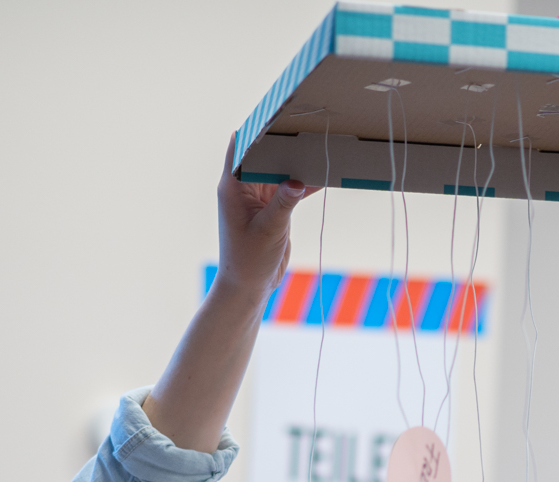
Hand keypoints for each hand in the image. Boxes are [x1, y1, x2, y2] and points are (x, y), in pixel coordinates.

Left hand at [214, 133, 310, 294]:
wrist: (249, 287)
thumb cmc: (248, 261)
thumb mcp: (268, 231)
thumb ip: (283, 203)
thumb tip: (299, 180)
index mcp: (233, 186)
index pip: (241, 146)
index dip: (257, 129)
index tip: (278, 116)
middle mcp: (245, 187)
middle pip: (265, 154)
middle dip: (284, 142)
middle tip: (307, 128)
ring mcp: (261, 196)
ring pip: (281, 170)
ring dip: (298, 163)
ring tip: (320, 149)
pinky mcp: (275, 208)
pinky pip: (292, 188)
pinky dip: (306, 183)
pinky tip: (325, 175)